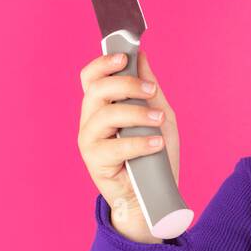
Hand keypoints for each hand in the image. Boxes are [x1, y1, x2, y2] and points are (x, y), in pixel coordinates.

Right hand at [77, 49, 180, 243]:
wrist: (154, 194)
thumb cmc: (155, 154)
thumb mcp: (161, 116)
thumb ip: (150, 89)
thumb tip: (142, 56)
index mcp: (103, 105)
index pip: (92, 77)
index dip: (103, 64)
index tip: (124, 57)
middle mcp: (91, 119)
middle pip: (97, 90)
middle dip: (126, 84)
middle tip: (151, 91)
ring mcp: (89, 140)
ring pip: (105, 116)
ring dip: (136, 114)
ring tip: (158, 122)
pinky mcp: (94, 161)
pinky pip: (113, 146)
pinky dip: (138, 143)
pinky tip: (156, 144)